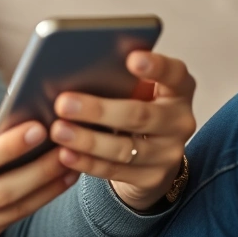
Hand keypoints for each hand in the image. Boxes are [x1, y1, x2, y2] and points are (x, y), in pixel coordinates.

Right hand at [0, 123, 78, 236]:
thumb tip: (21, 128)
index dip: (8, 148)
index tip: (39, 129)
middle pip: (0, 192)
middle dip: (38, 170)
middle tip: (65, 149)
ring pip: (13, 210)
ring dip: (47, 187)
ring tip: (70, 165)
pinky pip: (15, 220)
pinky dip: (41, 199)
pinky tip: (58, 182)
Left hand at [49, 51, 196, 210]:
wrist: (153, 153)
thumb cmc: (136, 104)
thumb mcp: (136, 88)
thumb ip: (118, 76)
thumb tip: (71, 63)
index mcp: (178, 89)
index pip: (174, 73)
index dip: (156, 66)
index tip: (132, 58)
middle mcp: (179, 121)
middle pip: (140, 115)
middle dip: (98, 110)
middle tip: (63, 103)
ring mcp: (168, 153)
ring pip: (125, 148)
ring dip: (87, 140)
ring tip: (58, 130)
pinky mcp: (152, 178)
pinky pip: (115, 171)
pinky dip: (87, 163)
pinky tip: (65, 154)